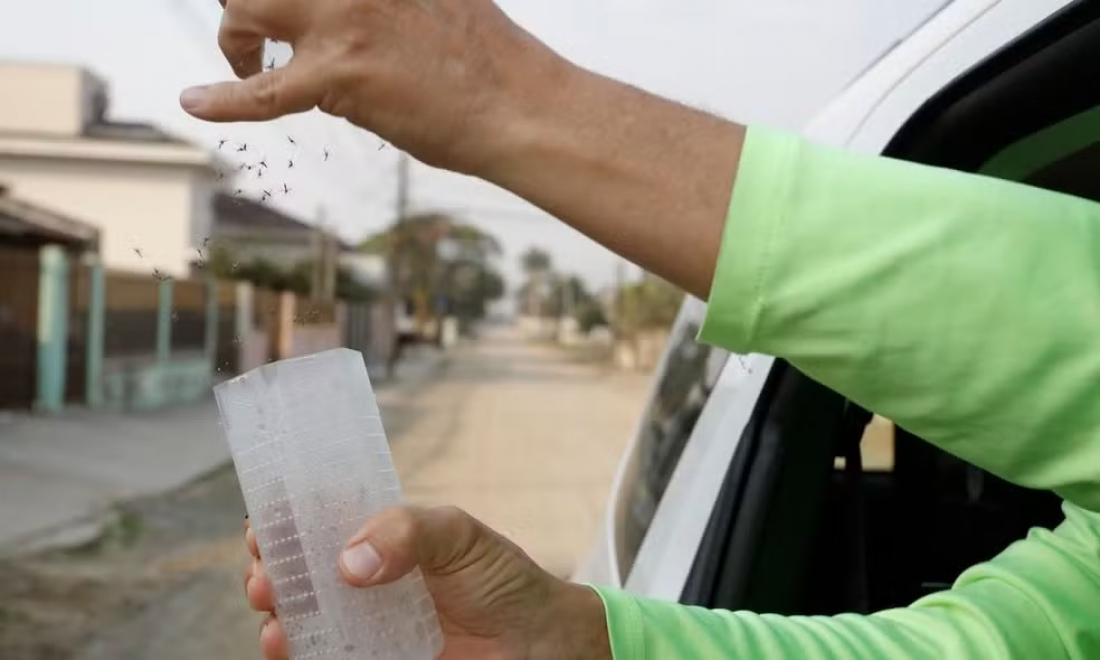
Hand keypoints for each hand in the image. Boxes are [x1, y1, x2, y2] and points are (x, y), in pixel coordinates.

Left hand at [182, 0, 563, 172]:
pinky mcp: (341, 76)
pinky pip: (263, 90)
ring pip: (246, 8)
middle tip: (254, 32)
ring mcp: (344, 20)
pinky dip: (224, 99)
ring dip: (236, 40)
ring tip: (247, 66)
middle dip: (244, 0)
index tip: (275, 6)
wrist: (521, 105)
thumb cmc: (491, 61)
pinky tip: (195, 102)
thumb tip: (365, 12)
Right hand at [243, 506, 610, 659]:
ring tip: (274, 612)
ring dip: (276, 611)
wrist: (537, 642)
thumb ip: (408, 532)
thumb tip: (350, 560)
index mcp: (381, 538)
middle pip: (298, 570)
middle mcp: (364, 579)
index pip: (319, 521)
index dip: (285, 520)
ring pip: (300, 615)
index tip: (264, 525)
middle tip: (265, 575)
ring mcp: (364, 623)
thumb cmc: (501, 579)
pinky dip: (296, 649)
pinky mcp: (371, 658)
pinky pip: (321, 654)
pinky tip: (288, 644)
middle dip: (269, 568)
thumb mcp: (459, 534)